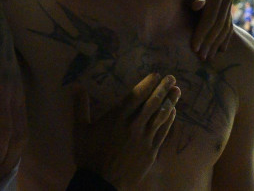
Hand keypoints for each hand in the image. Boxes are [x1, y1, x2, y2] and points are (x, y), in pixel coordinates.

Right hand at [73, 73, 179, 189]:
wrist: (100, 182)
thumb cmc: (89, 154)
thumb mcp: (80, 129)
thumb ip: (80, 106)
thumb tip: (76, 86)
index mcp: (117, 118)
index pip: (136, 96)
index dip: (147, 84)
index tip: (156, 75)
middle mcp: (133, 125)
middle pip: (151, 104)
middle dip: (163, 89)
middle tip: (172, 78)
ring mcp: (144, 139)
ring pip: (160, 117)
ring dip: (170, 102)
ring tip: (177, 91)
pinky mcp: (151, 152)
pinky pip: (163, 133)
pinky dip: (169, 121)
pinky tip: (173, 113)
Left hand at [187, 0, 233, 60]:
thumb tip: (199, 4)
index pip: (211, 18)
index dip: (202, 34)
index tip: (194, 48)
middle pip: (219, 24)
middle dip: (209, 42)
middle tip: (201, 57)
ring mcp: (229, 1)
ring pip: (225, 27)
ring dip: (216, 44)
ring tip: (208, 58)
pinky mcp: (228, 6)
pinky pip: (228, 25)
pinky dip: (223, 38)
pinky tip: (219, 50)